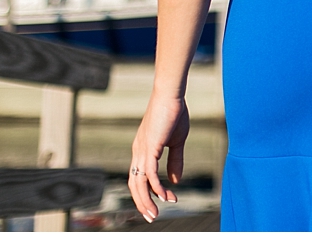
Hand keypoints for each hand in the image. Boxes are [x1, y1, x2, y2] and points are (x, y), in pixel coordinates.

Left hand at [129, 93, 189, 221]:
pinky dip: (156, 187)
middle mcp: (138, 153)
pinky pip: (150, 174)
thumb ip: (176, 161)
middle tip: (152, 216)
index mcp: (142, 150)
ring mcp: (141, 151)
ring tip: (156, 213)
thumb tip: (175, 180)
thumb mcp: (177, 141)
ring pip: (139, 183)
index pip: (139, 178)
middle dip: (142, 203)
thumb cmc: (174, 113)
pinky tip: (165, 195)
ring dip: (146, 200)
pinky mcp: (149, 148)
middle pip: (134, 185)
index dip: (148, 193)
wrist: (170, 95)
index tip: (163, 202)